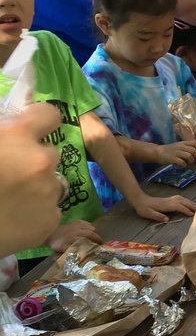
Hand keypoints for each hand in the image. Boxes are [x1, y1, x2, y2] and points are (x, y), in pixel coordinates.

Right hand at [0, 103, 63, 256]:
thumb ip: (1, 133)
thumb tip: (7, 127)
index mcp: (18, 135)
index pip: (48, 115)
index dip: (38, 121)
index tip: (28, 131)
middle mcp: (41, 161)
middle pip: (49, 152)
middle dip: (33, 159)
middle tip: (10, 170)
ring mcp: (49, 193)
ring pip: (50, 182)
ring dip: (36, 186)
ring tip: (9, 198)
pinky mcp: (50, 220)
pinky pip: (48, 209)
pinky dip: (35, 212)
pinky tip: (13, 217)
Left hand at [47, 219, 102, 253]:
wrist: (51, 234)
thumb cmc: (57, 244)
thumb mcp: (64, 250)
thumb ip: (74, 251)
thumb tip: (84, 254)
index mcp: (73, 237)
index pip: (87, 239)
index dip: (95, 243)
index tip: (99, 247)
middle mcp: (76, 230)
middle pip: (91, 232)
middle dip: (97, 238)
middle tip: (100, 243)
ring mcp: (76, 224)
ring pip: (91, 227)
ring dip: (95, 233)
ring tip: (95, 238)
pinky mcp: (76, 221)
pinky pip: (87, 223)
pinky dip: (91, 227)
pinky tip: (90, 231)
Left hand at [133, 193, 195, 222]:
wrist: (140, 200)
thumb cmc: (144, 208)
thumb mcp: (148, 213)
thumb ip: (157, 216)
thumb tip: (166, 220)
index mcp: (165, 205)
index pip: (178, 206)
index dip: (185, 210)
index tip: (191, 214)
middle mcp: (169, 201)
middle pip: (183, 202)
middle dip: (191, 205)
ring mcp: (169, 199)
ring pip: (182, 199)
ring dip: (190, 202)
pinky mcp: (168, 199)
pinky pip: (180, 199)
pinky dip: (186, 200)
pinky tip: (188, 203)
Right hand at [157, 139, 195, 165]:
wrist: (158, 152)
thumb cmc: (171, 150)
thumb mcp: (180, 146)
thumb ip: (188, 148)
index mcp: (184, 143)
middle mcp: (181, 146)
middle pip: (194, 150)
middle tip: (194, 160)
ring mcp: (177, 152)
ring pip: (189, 156)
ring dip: (191, 161)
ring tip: (189, 163)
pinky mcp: (172, 158)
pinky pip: (181, 162)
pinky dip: (184, 164)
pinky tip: (183, 165)